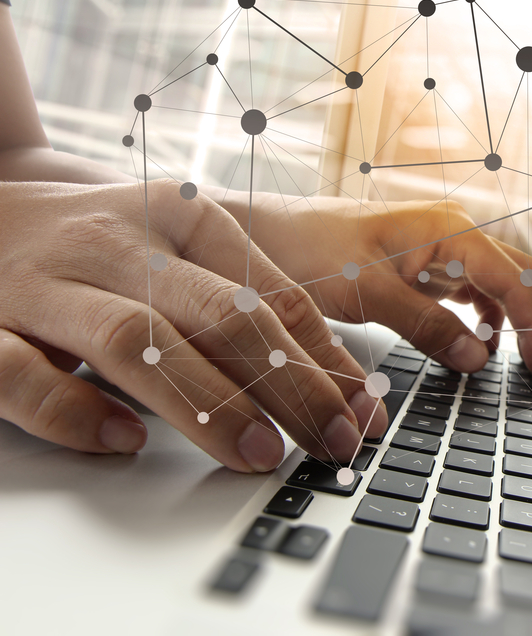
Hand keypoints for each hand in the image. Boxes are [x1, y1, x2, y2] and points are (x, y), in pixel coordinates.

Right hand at [0, 179, 387, 470]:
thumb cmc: (97, 247)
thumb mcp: (178, 254)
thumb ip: (249, 308)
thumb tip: (339, 380)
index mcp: (176, 216)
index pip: (268, 292)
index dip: (323, 358)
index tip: (360, 413)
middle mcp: (116, 241)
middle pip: (218, 314)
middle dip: (286, 384)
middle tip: (328, 443)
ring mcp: (44, 282)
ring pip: (135, 339)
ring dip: (206, 403)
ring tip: (256, 454)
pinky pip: (22, 373)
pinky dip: (74, 412)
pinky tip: (123, 441)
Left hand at [237, 193, 531, 384]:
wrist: (267, 232)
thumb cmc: (308, 248)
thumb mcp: (366, 292)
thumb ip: (425, 326)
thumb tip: (478, 359)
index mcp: (450, 230)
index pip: (516, 282)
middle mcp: (456, 235)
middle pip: (527, 277)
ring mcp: (445, 250)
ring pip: (507, 284)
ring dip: (526, 321)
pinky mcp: (429, 267)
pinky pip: (478, 292)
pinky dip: (493, 319)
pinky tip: (486, 344)